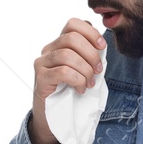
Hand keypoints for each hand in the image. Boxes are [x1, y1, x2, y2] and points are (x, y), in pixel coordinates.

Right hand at [29, 18, 105, 143]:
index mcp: (59, 44)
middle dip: (91, 54)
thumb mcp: (82, 71)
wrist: (52, 119)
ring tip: (89, 83)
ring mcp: (42, 64)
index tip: (102, 47)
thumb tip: (102, 45)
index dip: (91, 33)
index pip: (73, 24)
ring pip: (67, 54)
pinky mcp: (40, 79)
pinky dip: (78, 80)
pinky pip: (63, 72)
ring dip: (85, 70)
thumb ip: (88, 57)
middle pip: (71, 37)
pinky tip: (80, 89)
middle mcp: (48, 50)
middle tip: (98, 71)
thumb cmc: (70, 94)